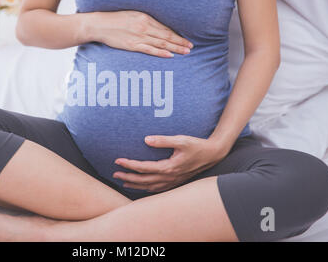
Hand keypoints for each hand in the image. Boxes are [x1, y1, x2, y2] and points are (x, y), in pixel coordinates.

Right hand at [88, 11, 193, 57]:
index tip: (186, 39)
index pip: (165, 28)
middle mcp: (144, 27)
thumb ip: (144, 20)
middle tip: (191, 47)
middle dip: (180, 42)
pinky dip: (161, 52)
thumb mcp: (132, 15)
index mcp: (145, 17)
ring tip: (186, 51)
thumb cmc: (115, 19)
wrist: (100, 24)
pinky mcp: (132, 45)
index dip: (177, 34)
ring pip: (161, 43)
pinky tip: (170, 55)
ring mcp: (139, 37)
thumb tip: (157, 27)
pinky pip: (149, 50)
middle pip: (167, 35)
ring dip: (175, 47)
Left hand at [114, 135, 228, 192]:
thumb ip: (163, 140)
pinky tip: (142, 187)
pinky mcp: (177, 181)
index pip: (143, 167)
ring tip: (124, 183)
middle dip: (128, 177)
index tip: (117, 161)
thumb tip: (146, 139)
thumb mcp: (181, 140)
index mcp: (168, 167)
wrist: (213, 154)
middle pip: (143, 180)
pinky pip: (158, 189)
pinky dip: (147, 189)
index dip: (129, 164)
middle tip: (114, 174)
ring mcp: (173, 181)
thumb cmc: (197, 145)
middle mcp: (169, 177)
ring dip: (136, 185)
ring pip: (150, 187)